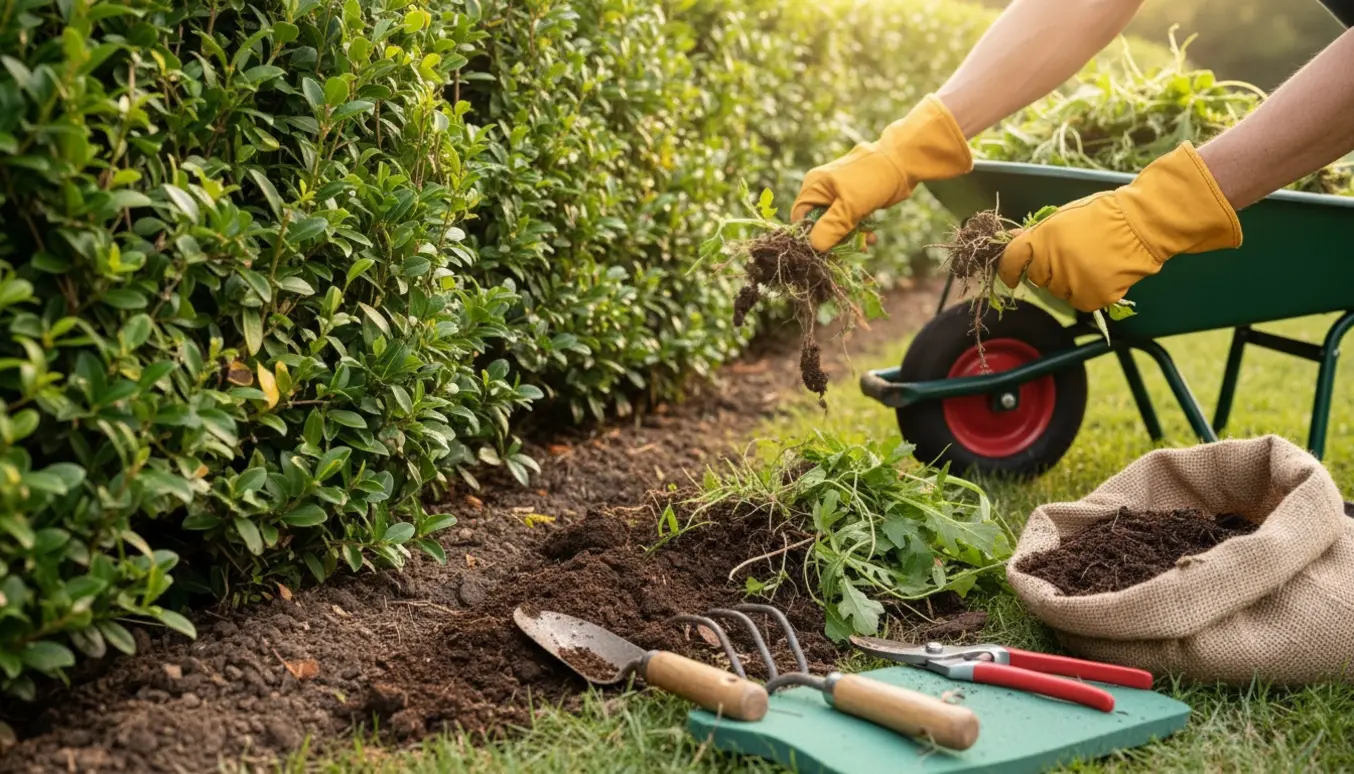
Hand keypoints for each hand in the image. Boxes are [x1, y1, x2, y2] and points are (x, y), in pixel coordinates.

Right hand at [792, 95, 971, 252]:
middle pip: (819, 223)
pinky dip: (859, 230)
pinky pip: (850, 220)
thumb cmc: (872, 179)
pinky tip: (871, 237)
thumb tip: (814, 246)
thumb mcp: (850, 205)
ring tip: (867, 243)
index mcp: (814, 186)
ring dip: (850, 237)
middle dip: (835, 239)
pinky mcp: (854, 200)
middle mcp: (823, 190)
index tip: (826, 249)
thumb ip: (831, 226)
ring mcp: (839, 195)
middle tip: (850, 250)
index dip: (810, 235)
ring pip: (837, 224)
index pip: (801, 217)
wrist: (903, 161)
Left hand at [997, 142, 1242, 311]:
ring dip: (1069, 282)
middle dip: (1049, 270)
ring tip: (1093, 262)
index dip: (1008, 270)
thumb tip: (1010, 238)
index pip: (1011, 261)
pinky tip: (1103, 275)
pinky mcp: (1090, 298)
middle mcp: (1050, 264)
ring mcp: (1070, 284)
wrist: (1141, 225)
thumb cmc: (1103, 214)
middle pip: (1038, 278)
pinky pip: (1080, 301)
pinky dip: (1089, 292)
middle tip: (1073, 255)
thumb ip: (1037, 233)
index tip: (1012, 276)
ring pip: (1059, 292)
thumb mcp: (1063, 216)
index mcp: (1040, 240)